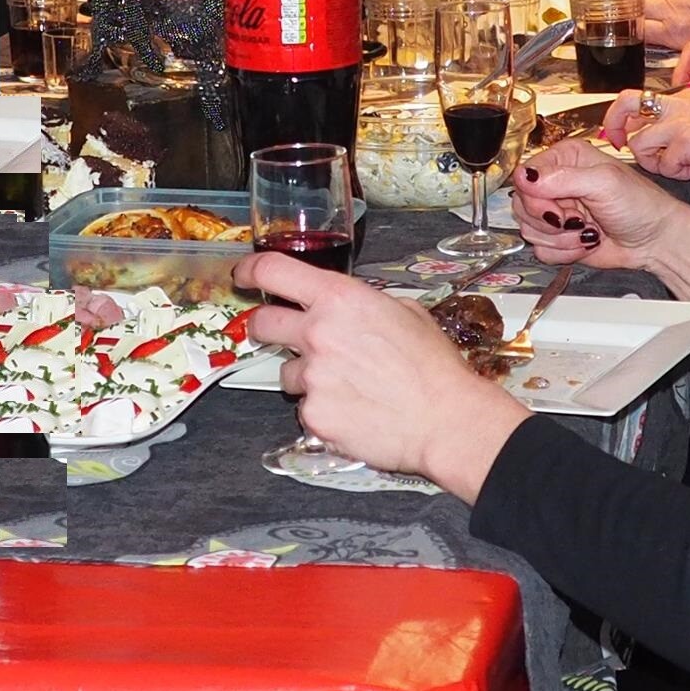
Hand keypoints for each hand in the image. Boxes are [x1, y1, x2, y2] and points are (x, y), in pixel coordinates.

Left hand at [237, 252, 529, 497]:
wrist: (445, 419)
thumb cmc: (433, 366)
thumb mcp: (405, 312)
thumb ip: (363, 305)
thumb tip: (346, 308)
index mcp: (340, 299)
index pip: (273, 271)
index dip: (251, 271)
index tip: (244, 276)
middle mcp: (317, 333)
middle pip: (262, 323)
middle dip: (267, 328)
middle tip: (284, 337)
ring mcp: (312, 377)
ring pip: (287, 373)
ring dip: (308, 377)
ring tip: (349, 387)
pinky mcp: (313, 415)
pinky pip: (306, 409)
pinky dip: (324, 410)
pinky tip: (355, 411)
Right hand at [513, 141, 689, 298]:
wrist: (655, 240)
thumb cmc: (640, 205)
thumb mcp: (604, 183)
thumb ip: (562, 178)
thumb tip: (525, 177)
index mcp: (565, 159)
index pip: (525, 177)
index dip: (537, 198)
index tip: (559, 210)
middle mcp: (557, 182)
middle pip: (522, 205)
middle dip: (551, 222)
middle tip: (578, 220)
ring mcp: (557, 211)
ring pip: (529, 229)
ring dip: (561, 239)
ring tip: (587, 231)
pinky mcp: (559, 237)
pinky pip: (540, 249)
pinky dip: (563, 252)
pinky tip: (585, 243)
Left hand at [605, 87, 689, 189]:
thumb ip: (684, 124)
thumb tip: (661, 140)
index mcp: (685, 95)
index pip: (639, 96)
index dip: (622, 116)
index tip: (617, 132)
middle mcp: (678, 103)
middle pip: (626, 105)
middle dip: (612, 127)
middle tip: (617, 145)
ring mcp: (680, 121)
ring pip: (638, 143)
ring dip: (653, 162)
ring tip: (677, 166)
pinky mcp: (685, 141)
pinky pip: (665, 165)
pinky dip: (677, 173)